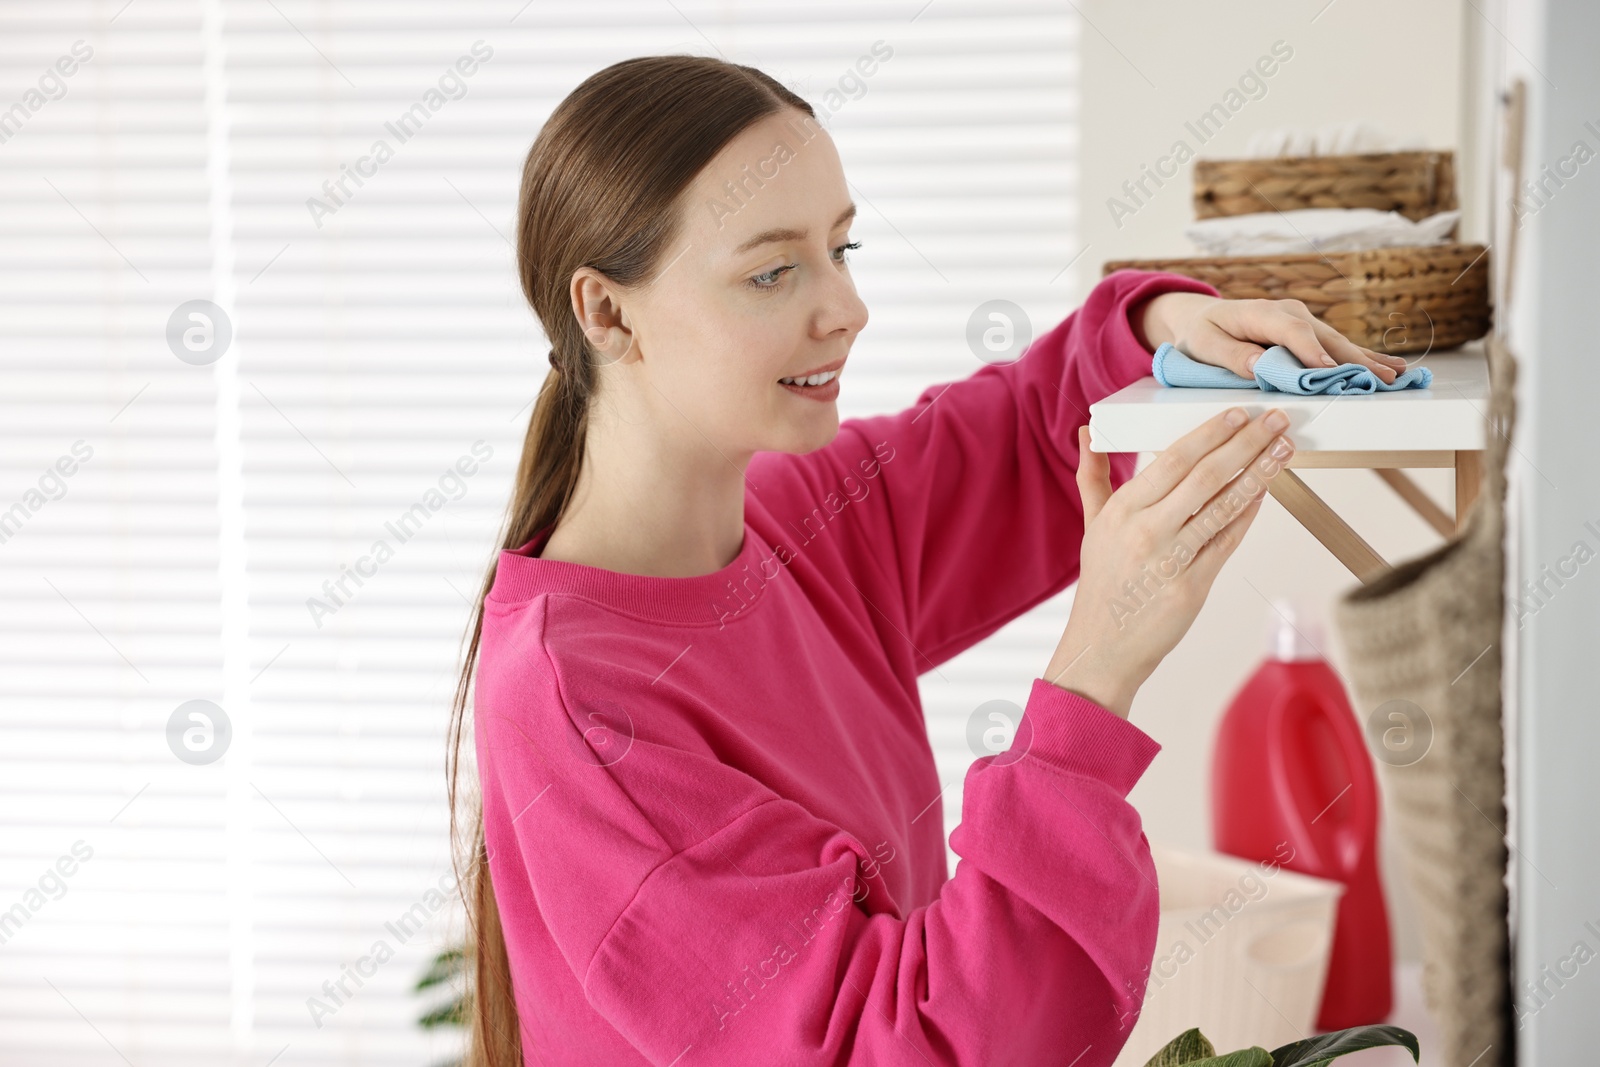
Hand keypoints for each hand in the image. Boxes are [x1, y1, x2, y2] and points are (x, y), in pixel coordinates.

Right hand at [1045, 409, 1294, 717]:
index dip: (1210, 434)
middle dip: (1246, 443)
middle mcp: (1145, 530)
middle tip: (1276, 421)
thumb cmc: (1103, 584)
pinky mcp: (1192, 586)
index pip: (1173, 459)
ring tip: (1284, 450)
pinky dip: (1248, 514)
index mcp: (1122, 510)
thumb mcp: (1092, 525)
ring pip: (1223, 506)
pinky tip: (1265, 492)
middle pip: (1205, 476)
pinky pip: (1227, 541)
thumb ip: (1093, 477)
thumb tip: (1086, 434)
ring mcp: (1170, 559)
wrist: (1103, 646)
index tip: (1238, 415)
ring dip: (1259, 474)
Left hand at [1136, 292, 1407, 384]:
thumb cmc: (1202, 332)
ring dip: (1368, 361)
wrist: (1204, 317)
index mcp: (1262, 313)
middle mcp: (1291, 314)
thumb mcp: (1204, 344)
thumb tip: (1259, 365)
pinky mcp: (1311, 333)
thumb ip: (1230, 355)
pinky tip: (1392, 368)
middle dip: (1353, 360)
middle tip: (1380, 380)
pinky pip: (1338, 348)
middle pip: (1325, 339)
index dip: (1311, 351)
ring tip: (1397, 376)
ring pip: (1339, 344)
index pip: (1292, 332)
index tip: (1328, 371)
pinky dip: (1363, 359)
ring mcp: (1305, 322)